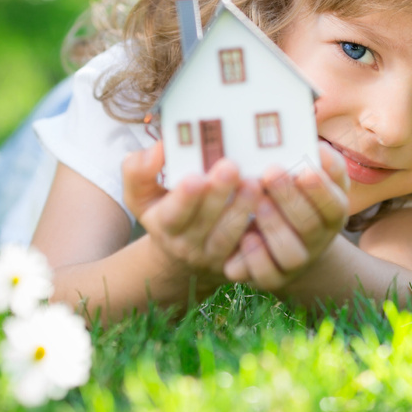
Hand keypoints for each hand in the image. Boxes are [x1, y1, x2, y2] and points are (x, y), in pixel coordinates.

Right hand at [123, 144, 259, 278]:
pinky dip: (265, 227)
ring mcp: (217, 256)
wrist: (181, 258)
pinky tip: (272, 202)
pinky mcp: (241, 262)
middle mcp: (190, 245)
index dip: (184, 198)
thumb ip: (138, 172)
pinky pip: (255, 249)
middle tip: (231, 167)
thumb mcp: (141, 195)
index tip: (195, 177)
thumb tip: (158, 149)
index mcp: (165, 226)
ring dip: (243, 209)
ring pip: (231, 237)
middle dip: (219, 195)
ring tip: (255, 183)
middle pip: (206, 224)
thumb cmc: (165, 212)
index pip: (172, 215)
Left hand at [223, 142, 349, 290]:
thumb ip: (318, 163)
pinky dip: (256, 257)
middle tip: (270, 172)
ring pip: (291, 253)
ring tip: (258, 203)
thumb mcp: (313, 178)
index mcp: (332, 213)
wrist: (286, 241)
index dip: (321, 190)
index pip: (334, 204)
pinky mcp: (273, 278)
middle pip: (311, 226)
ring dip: (274, 226)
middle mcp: (318, 240)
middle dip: (290, 198)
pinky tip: (245, 236)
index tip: (304, 170)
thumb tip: (315, 147)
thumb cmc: (296, 196)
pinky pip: (267, 275)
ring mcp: (297, 262)